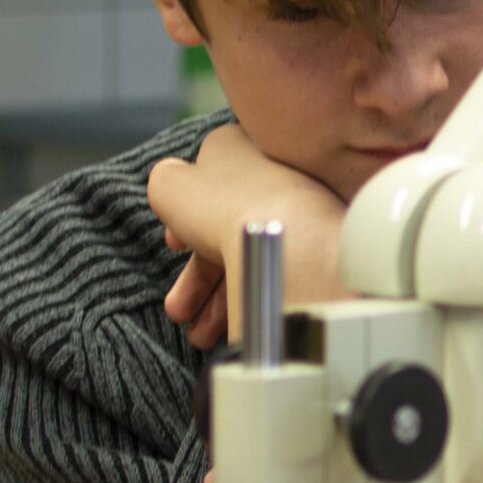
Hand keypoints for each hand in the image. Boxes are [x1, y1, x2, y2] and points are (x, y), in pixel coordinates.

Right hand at [147, 125, 347, 348]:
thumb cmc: (225, 205)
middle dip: (197, 277)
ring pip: (250, 256)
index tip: (174, 247)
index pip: (206, 183)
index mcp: (239, 147)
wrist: (293, 239)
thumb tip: (170, 184)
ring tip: (201, 336)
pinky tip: (234, 329)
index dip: (184, 218)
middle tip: (180, 310)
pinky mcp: (318, 244)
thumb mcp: (171, 185)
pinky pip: (278, 272)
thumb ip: (164, 182)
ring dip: (217, 300)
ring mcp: (300, 210)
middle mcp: (274, 174)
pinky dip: (253, 298)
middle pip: (225, 228)